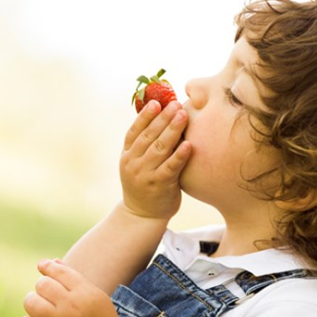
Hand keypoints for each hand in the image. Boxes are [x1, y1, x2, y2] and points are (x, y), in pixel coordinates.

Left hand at [15, 259, 125, 316]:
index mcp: (85, 292)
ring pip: (31, 302)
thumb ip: (73, 278)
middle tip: (49, 294)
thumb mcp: (95, 295)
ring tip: (39, 306)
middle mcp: (70, 306)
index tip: (43, 265)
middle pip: (43, 285)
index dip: (47, 266)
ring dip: (32, 301)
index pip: (59, 271)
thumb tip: (51, 262)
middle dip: (43, 286)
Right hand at [120, 100, 191, 219]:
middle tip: (176, 104)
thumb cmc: (145, 183)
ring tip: (183, 115)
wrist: (142, 215)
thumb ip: (146, 144)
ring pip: (159, 148)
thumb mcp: (138, 163)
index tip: (156, 102)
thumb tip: (163, 117)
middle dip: (163, 118)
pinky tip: (189, 144)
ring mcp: (145, 174)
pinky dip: (179, 155)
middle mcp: (133, 162)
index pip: (135, 131)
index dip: (145, 116)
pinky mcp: (159, 185)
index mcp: (127, 154)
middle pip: (149, 136)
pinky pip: (170, 167)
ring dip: (172, 130)